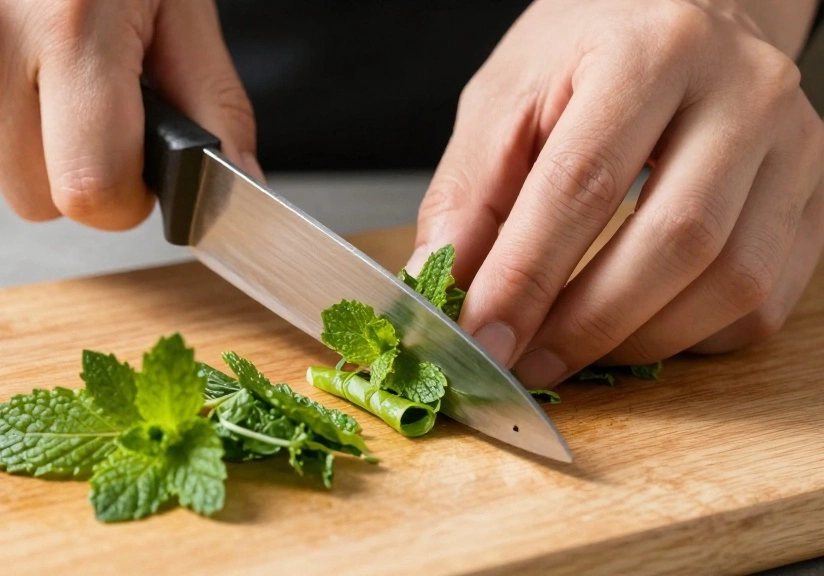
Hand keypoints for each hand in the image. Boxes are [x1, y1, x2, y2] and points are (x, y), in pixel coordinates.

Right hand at [0, 0, 261, 229]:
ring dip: (24, 141)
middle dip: (76, 169)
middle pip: (36, 200)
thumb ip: (211, 101)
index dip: (126, 197)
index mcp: (70, 24)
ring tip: (38, 62)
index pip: (91, 192)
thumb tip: (236, 184)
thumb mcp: (176, 1)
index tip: (136, 165)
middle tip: (90, 99)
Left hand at [409, 0, 823, 386]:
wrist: (681, 17)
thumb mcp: (505, 99)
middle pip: (675, 239)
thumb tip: (440, 281)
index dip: (527, 274)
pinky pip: (765, 300)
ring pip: (734, 281)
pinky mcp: (813, 198)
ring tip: (568, 352)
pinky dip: (691, 337)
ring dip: (639, 340)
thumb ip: (469, 191)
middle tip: (524, 364)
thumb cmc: (585, 56)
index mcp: (652, 50)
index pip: (585, 181)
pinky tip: (633, 329)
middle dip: (587, 324)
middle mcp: (744, 92)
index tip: (483, 336)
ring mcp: (796, 147)